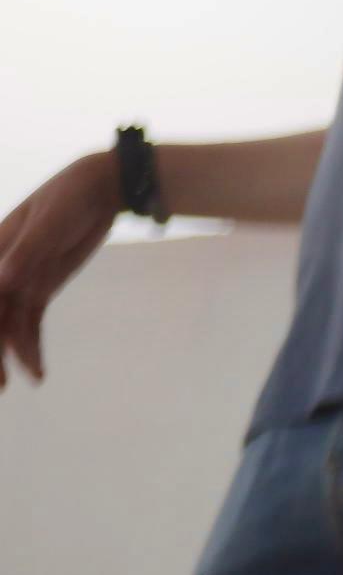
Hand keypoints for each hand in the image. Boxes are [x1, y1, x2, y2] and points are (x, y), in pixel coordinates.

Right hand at [0, 149, 121, 388]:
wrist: (100, 188)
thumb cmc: (70, 196)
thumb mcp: (50, 222)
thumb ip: (26, 252)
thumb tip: (2, 280)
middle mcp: (1, 269)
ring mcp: (20, 280)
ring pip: (7, 324)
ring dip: (7, 355)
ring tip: (10, 386)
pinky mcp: (41, 287)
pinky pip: (31, 322)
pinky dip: (31, 347)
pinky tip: (37, 373)